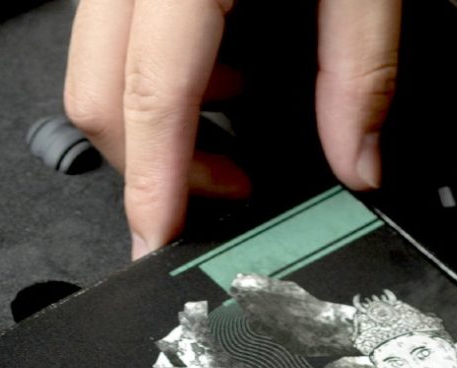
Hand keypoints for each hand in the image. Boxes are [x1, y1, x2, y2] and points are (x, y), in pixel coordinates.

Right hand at [64, 0, 401, 257]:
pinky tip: (228, 62)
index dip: (156, 182)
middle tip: (231, 188)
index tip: (162, 243)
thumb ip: (360, 66)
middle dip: (154, 166)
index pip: (152, 96)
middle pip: (98, 97)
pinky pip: (116, 37)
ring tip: (238, 113)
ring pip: (95, 71)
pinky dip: (163, 71)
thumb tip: (358, 161)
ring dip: (159, 117)